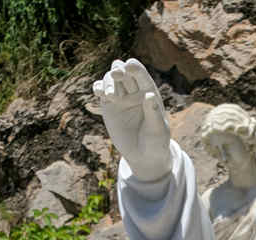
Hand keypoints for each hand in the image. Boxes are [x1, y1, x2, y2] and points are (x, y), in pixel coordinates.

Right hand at [92, 58, 170, 181]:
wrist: (143, 157)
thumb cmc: (156, 143)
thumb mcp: (158, 129)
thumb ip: (153, 113)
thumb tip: (149, 95)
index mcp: (148, 91)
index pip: (140, 73)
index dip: (134, 67)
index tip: (129, 67)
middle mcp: (133, 91)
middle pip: (122, 70)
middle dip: (118, 70)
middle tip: (117, 76)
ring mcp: (120, 97)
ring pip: (110, 79)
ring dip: (108, 82)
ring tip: (109, 96)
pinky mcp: (108, 106)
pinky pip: (100, 91)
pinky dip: (98, 88)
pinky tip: (99, 93)